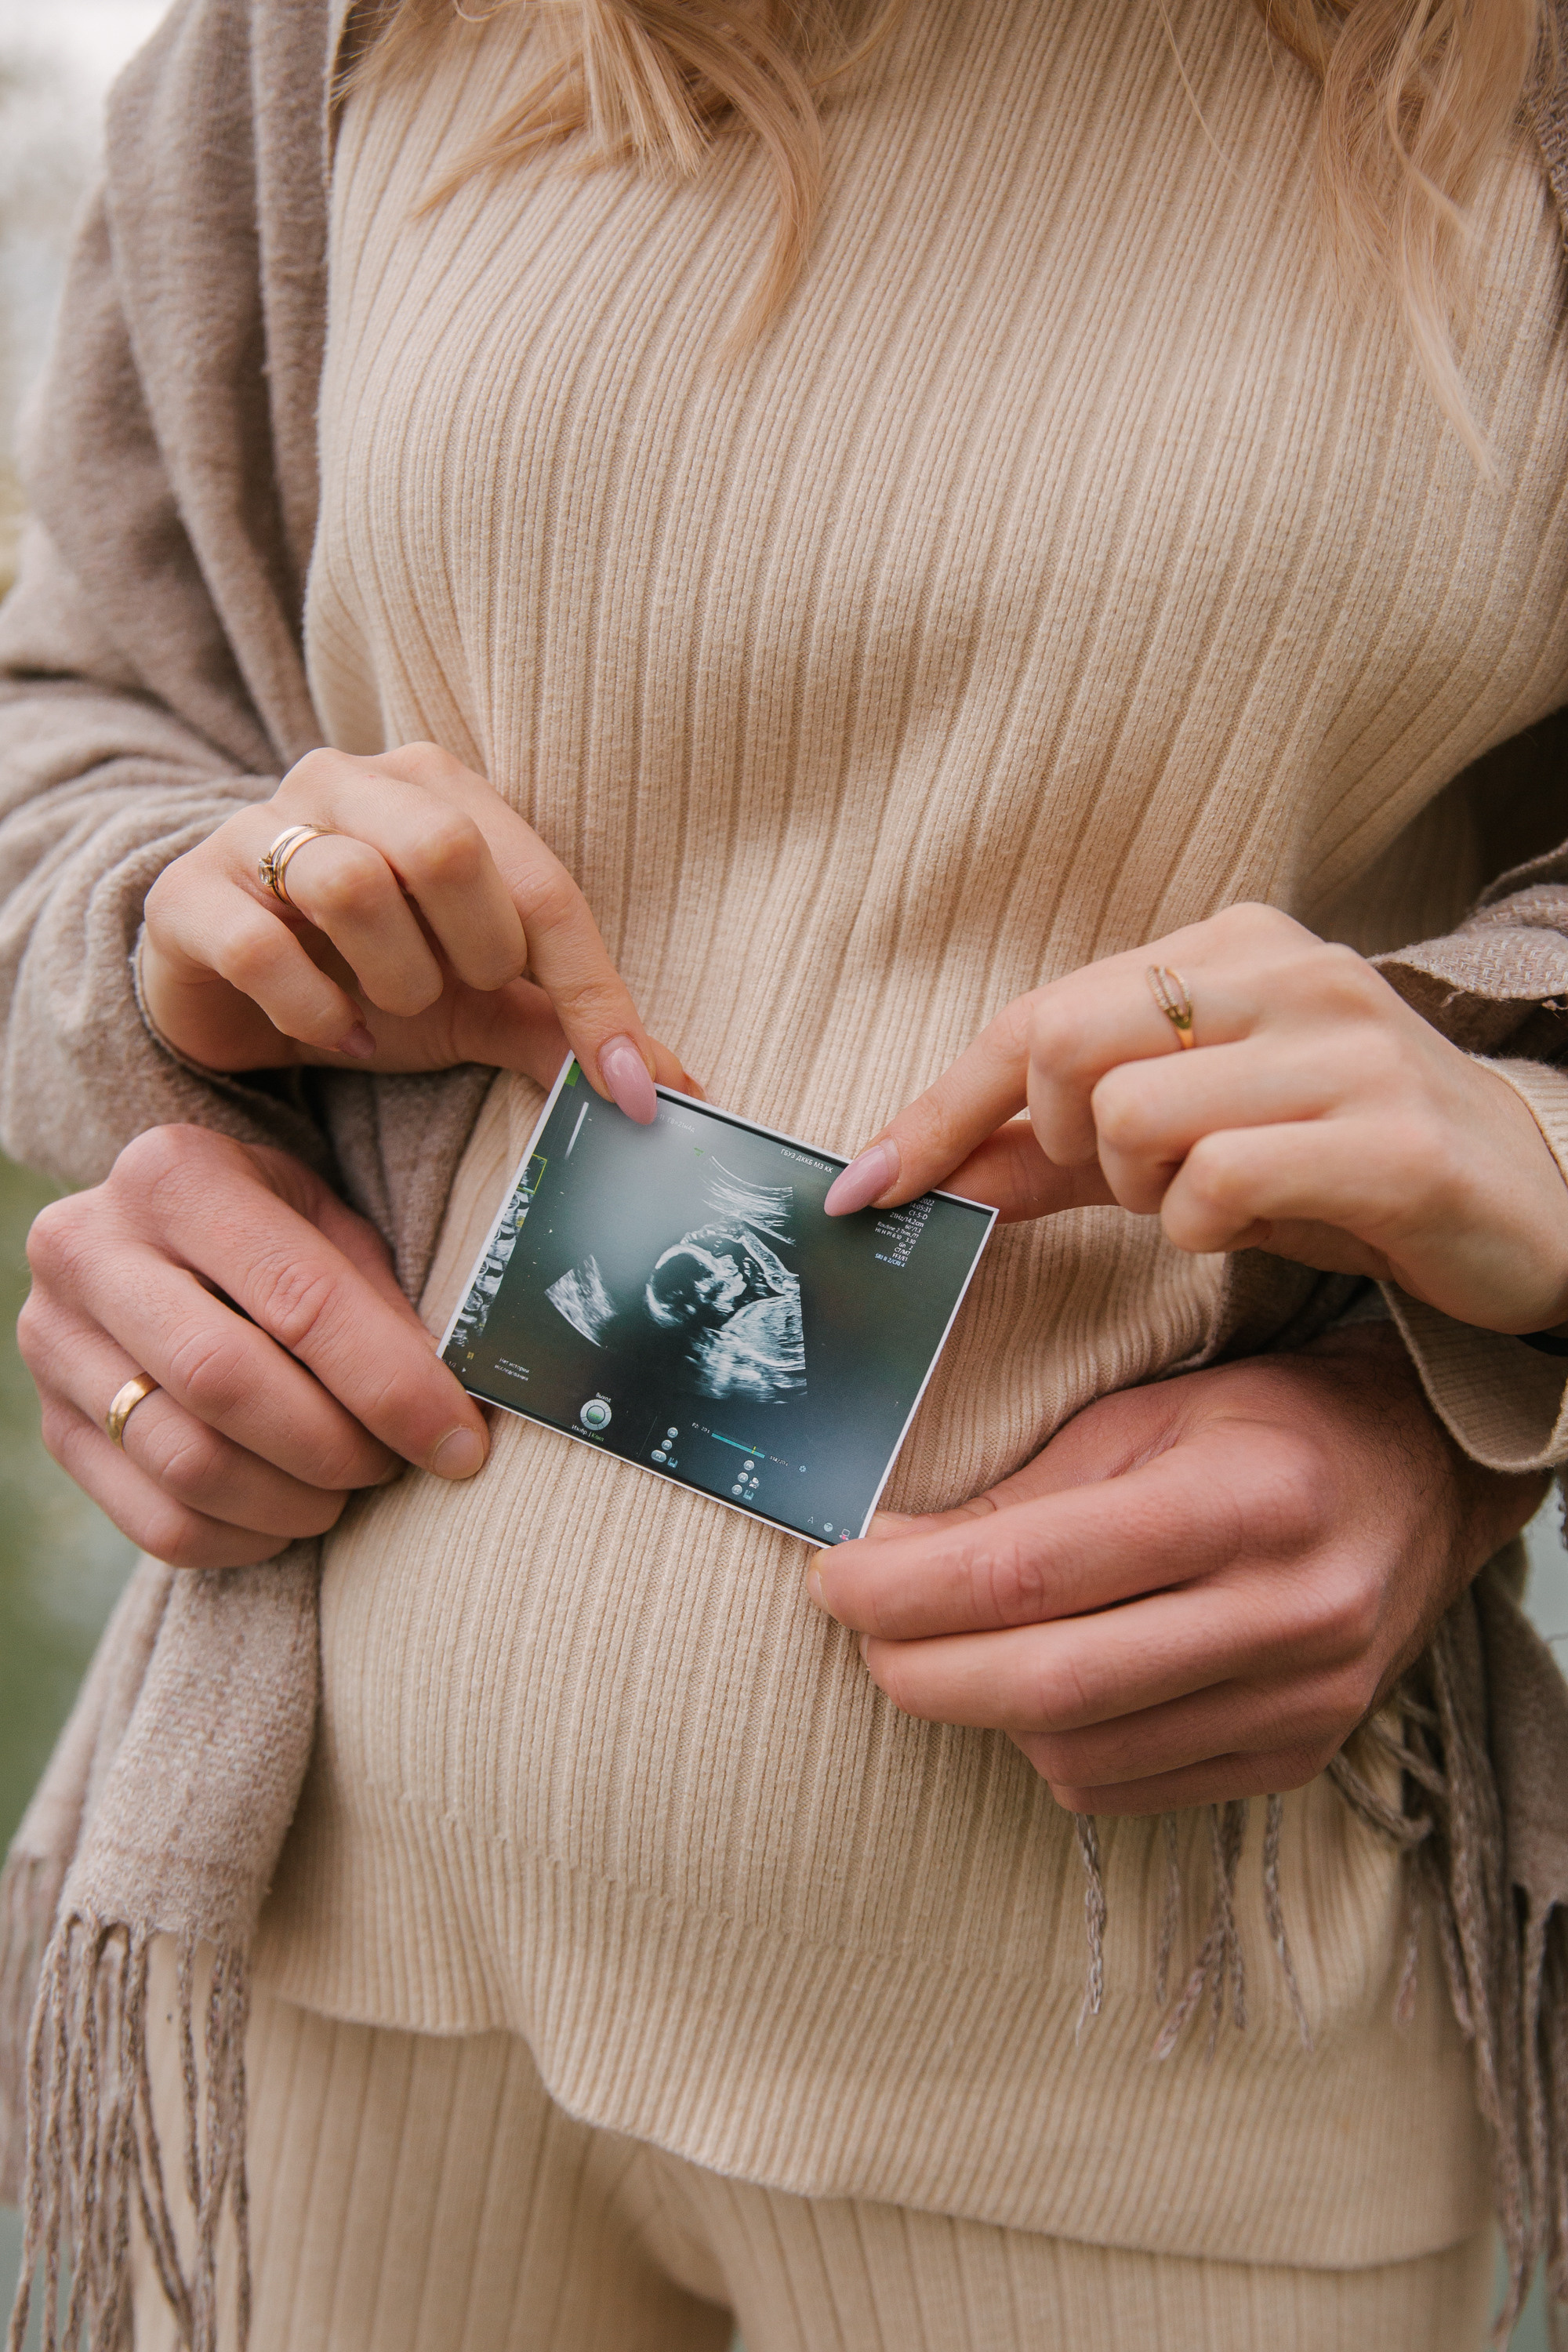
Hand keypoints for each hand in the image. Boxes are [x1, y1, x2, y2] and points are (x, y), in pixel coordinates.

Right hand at [18, 1125, 493, 1570]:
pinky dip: (243, 1539)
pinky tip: (286, 1516)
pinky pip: (156, 1522)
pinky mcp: (52, 1427)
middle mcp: (89, 1250)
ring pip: (188, 1465)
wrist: (157, 1242)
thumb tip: (451, 1413)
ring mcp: (54, 1343)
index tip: (460, 1442)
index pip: (300, 1300)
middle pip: (228, 1383)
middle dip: (337, 1446)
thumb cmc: (271, 1233)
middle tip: (394, 1464)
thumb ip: (379, 1304)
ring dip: (294, 1501)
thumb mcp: (327, 1224)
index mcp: (175, 1176)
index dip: (392, 1386)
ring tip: (344, 1488)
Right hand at [141, 741, 694, 1119]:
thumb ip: (560, 1028)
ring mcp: (258, 827)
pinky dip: (314, 1008)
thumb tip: (665, 1085)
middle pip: (447, 845)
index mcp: (439, 790)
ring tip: (391, 1009)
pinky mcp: (188, 891)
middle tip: (458, 993)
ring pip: (351, 884)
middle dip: (475, 950)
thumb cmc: (368, 978)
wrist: (232, 991)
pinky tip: (338, 1034)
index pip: (541, 883)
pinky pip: (260, 944)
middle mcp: (349, 783)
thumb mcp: (477, 1002)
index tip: (625, 1084)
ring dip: (393, 978)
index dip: (593, 991)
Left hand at [806, 1327, 1544, 1813]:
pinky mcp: (1294, 1757)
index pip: (1032, 1572)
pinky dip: (1049, 1748)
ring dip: (977, 1710)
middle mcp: (1282, 1613)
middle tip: (859, 1633)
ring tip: (941, 1651)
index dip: (907, 1588)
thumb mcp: (1140, 1419)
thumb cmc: (1260, 1427)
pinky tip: (1031, 1691)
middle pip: (1048, 1684)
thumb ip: (1020, 1498)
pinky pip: (1124, 1788)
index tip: (835, 1576)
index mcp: (1242, 1502)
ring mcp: (1298, 1702)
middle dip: (919, 1667)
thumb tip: (884, 1557)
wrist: (1419, 1480)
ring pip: (1078, 1751)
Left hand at [823, 902, 1567, 1334]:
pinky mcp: (1390, 1142)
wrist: (1537, 1202)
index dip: (936, 1109)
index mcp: (1229, 948)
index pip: (1036, 1014)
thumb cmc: (1342, 1166)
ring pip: (1130, 1120)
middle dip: (1055, 1144)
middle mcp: (1286, 972)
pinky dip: (1204, 1230)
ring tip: (1210, 1203)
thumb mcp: (1192, 1143)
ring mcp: (1344, 1049)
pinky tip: (1258, 1229)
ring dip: (1140, 1193)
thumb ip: (1058, 1151)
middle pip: (1060, 1046)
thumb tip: (924, 1171)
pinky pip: (1217, 1188)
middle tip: (1125, 1181)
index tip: (862, 1188)